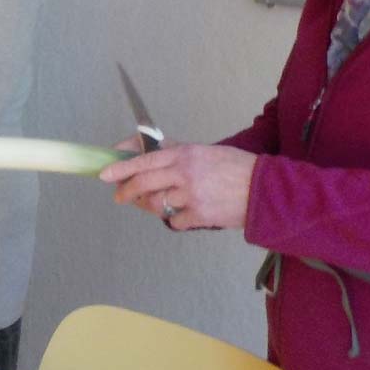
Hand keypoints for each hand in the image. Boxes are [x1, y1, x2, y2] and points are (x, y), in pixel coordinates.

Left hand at [99, 142, 255, 230]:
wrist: (265, 189)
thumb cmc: (235, 167)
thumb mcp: (205, 151)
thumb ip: (176, 151)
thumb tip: (146, 148)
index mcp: (185, 154)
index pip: (144, 160)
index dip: (121, 168)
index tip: (105, 175)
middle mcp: (185, 173)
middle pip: (143, 183)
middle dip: (126, 192)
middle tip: (120, 197)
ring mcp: (191, 196)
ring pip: (155, 203)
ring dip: (148, 205)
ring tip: (151, 204)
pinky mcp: (199, 215)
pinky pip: (173, 220)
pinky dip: (173, 219)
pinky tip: (181, 214)